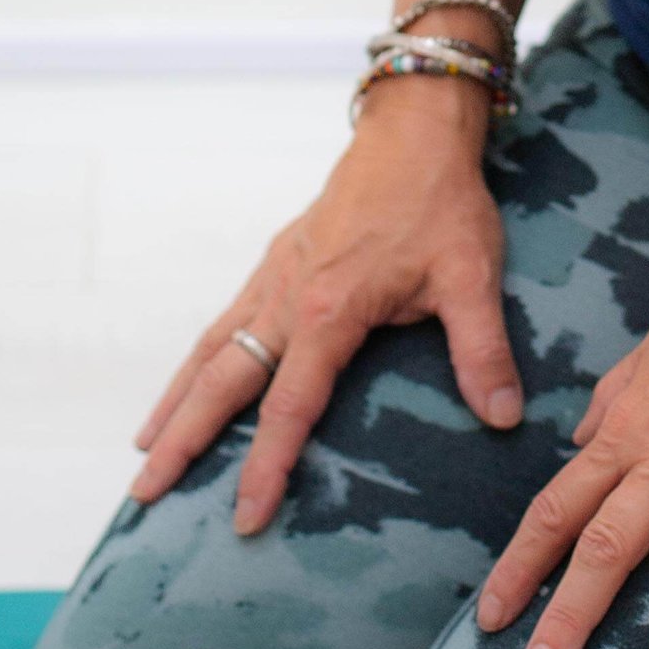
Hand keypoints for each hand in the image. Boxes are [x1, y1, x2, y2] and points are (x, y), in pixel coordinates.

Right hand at [128, 82, 519, 535]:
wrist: (412, 130)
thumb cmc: (441, 201)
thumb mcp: (470, 274)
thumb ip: (481, 349)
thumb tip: (504, 417)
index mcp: (328, 312)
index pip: (289, 408)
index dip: (266, 467)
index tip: (244, 518)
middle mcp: (287, 298)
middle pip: (221, 383)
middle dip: (183, 443)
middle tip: (144, 496)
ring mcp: (276, 277)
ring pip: (211, 350)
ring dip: (176, 401)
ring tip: (146, 450)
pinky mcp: (278, 260)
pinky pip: (226, 320)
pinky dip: (197, 359)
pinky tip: (189, 380)